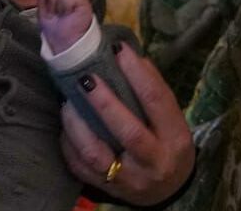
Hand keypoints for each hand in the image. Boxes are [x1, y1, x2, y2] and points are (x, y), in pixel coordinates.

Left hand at [37, 0, 92, 55]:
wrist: (68, 45)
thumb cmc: (55, 31)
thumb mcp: (44, 13)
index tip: (48, 11)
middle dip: (51, 3)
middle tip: (56, 15)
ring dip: (57, 6)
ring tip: (63, 15)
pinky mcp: (83, 1)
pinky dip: (65, 6)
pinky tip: (68, 13)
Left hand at [60, 44, 194, 204]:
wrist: (170, 191)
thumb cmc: (168, 143)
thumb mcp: (172, 119)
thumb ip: (153, 90)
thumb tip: (127, 55)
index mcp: (174, 137)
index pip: (156, 101)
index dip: (137, 73)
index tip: (118, 50)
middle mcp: (153, 161)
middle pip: (128, 131)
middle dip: (104, 102)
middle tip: (86, 77)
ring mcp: (128, 179)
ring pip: (96, 153)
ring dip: (78, 125)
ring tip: (68, 102)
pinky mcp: (107, 189)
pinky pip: (80, 167)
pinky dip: (69, 144)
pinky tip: (66, 126)